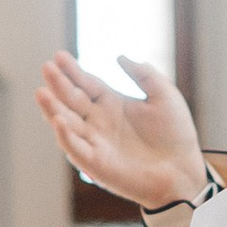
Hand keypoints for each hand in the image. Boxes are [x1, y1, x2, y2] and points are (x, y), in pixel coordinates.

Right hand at [36, 51, 206, 210]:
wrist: (185, 171)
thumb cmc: (176, 136)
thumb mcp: (165, 96)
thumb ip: (145, 75)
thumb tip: (120, 57)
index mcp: (112, 104)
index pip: (86, 83)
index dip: (72, 70)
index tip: (59, 55)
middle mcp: (99, 122)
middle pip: (72, 100)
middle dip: (58, 84)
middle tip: (47, 67)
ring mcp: (96, 143)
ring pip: (67, 123)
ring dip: (53, 108)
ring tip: (42, 92)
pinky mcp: (97, 164)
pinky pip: (76, 150)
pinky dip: (66, 137)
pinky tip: (59, 121)